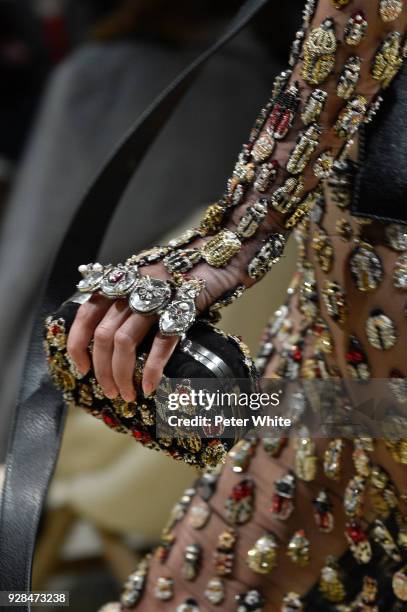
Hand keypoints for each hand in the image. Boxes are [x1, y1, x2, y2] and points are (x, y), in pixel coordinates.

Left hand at [66, 256, 243, 401]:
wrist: (218, 256)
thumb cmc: (182, 273)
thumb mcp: (147, 282)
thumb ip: (128, 302)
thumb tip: (111, 343)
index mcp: (121, 282)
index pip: (85, 314)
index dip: (78, 344)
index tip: (82, 368)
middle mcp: (132, 288)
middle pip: (104, 335)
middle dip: (103, 370)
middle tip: (111, 392)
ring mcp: (156, 297)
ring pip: (124, 342)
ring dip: (121, 374)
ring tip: (128, 395)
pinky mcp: (182, 307)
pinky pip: (161, 342)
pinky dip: (153, 368)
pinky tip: (151, 386)